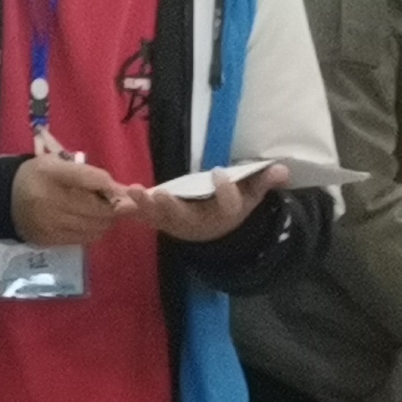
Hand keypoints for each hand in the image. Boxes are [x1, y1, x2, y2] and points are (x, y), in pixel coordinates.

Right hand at [11, 151, 131, 247]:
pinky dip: (92, 231)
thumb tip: (127, 192)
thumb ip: (92, 175)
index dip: (114, 188)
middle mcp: (49, 200)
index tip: (123, 192)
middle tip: (114, 204)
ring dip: (105, 221)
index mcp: (52, 173)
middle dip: (113, 208)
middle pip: (99, 209)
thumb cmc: (39, 177)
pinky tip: (86, 222)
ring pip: (95, 227)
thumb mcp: (60, 164)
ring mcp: (48, 224)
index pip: (95, 180)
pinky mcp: (48, 241)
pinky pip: (83, 239)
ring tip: (99, 213)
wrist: (4, 200)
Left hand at [127, 164, 284, 243]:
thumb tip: (282, 170)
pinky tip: (118, 199)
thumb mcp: (252, 195)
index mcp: (224, 214)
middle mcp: (199, 223)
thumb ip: (263, 181)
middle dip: (172, 206)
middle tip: (161, 194)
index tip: (219, 174)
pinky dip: (132, 209)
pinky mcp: (161, 222)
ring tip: (133, 191)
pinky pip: (145, 217)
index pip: (227, 206)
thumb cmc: (233, 205)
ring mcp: (177, 224)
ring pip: (160, 219)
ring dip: (145, 206)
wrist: (216, 232)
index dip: (224, 192)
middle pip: (185, 217)